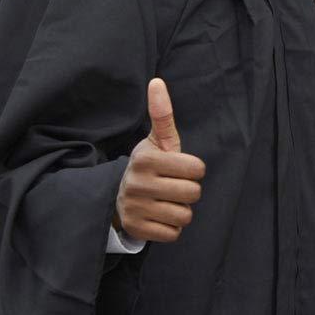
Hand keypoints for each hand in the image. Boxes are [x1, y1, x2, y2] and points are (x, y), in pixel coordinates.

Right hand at [114, 79, 206, 242]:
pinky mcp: (136, 230)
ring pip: (185, 215)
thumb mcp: (156, 141)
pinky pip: (173, 234)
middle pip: (193, 194)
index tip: (179, 169)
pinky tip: (158, 216)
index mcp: (146, 160)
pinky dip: (171, 227)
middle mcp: (138, 184)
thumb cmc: (148, 166)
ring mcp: (135, 208)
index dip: (194, 170)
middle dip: (189, 191)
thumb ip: (162, 114)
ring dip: (180, 210)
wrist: (116, 196)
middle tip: (172, 187)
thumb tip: (157, 81)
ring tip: (165, 201)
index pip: (197, 169)